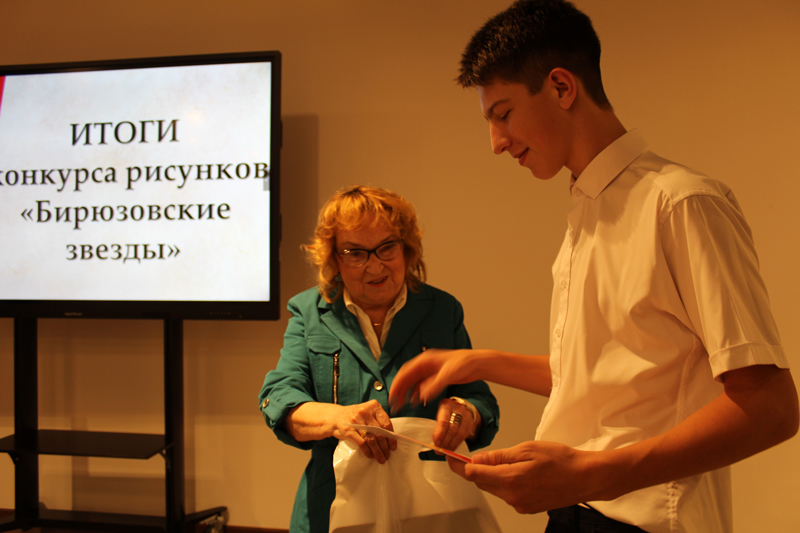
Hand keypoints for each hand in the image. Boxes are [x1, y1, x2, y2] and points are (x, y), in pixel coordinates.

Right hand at [332, 399, 396, 463]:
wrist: (335, 417)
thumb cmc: (356, 417)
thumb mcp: (368, 414)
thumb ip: (378, 422)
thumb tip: (391, 439)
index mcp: (373, 406)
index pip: (386, 423)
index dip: (391, 437)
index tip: (393, 447)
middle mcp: (365, 411)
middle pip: (379, 432)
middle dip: (384, 447)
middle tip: (387, 455)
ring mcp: (356, 420)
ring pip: (371, 439)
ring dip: (377, 451)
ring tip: (380, 458)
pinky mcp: (348, 430)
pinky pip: (361, 443)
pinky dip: (367, 451)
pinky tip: (370, 455)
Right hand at [389, 348, 475, 411]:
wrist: (477, 363)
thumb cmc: (464, 363)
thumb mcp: (448, 374)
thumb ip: (434, 386)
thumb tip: (421, 397)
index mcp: (425, 360)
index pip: (405, 372)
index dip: (397, 384)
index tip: (392, 396)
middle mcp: (425, 365)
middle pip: (407, 377)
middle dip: (399, 390)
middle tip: (394, 404)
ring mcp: (430, 371)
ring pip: (413, 382)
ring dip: (406, 393)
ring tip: (401, 405)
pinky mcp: (436, 377)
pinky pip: (422, 386)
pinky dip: (417, 394)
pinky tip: (415, 402)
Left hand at [433, 397, 478, 450]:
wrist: (463, 406)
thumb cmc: (447, 412)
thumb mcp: (440, 413)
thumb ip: (437, 424)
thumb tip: (433, 441)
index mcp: (447, 405)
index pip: (444, 421)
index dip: (440, 433)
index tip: (436, 443)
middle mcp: (458, 410)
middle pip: (452, 429)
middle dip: (445, 442)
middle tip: (439, 451)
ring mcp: (466, 417)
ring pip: (459, 434)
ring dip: (451, 445)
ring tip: (445, 452)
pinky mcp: (471, 424)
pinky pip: (464, 437)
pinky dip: (456, 445)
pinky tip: (451, 450)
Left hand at [447, 440, 598, 513]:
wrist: (585, 477)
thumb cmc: (560, 460)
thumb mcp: (526, 449)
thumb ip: (499, 456)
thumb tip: (477, 459)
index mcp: (510, 480)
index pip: (474, 474)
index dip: (459, 465)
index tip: (450, 457)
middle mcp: (512, 497)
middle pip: (482, 482)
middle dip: (476, 469)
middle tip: (473, 455)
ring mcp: (520, 504)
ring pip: (495, 488)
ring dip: (493, 476)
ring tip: (510, 461)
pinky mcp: (527, 508)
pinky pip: (508, 494)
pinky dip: (506, 482)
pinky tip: (520, 472)